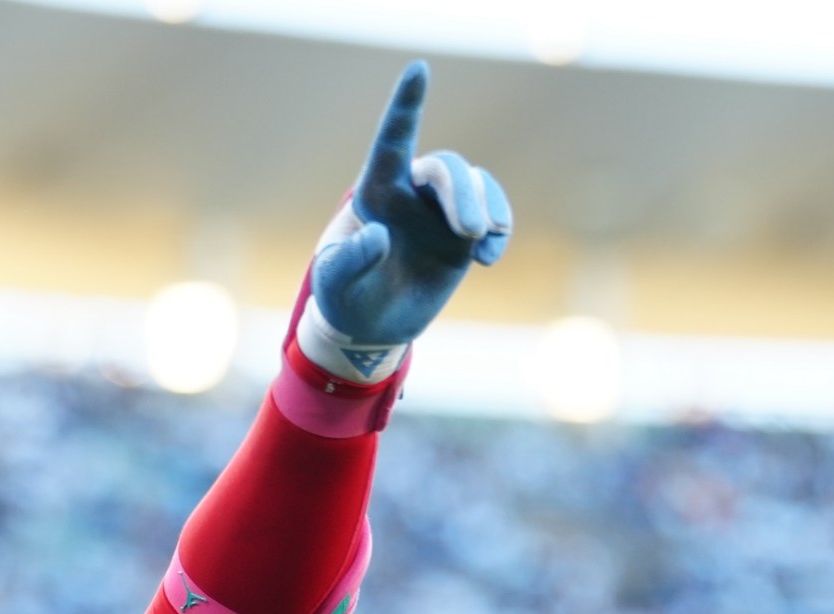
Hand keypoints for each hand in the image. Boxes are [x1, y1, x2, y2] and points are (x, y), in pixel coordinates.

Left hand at [307, 62, 510, 358]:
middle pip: (446, 168)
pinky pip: (494, 214)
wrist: (372, 322)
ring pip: (475, 185)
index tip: (419, 70)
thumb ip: (351, 259)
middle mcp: (411, 192)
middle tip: (469, 233)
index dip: (407, 105)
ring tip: (480, 244)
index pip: (393, 139)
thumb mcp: (334, 281)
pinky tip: (488, 259)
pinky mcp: (465, 235)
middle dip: (462, 194)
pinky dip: (500, 229)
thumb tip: (381, 236)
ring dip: (485, 209)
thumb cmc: (343, 293)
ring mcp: (441, 211)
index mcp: (376, 191)